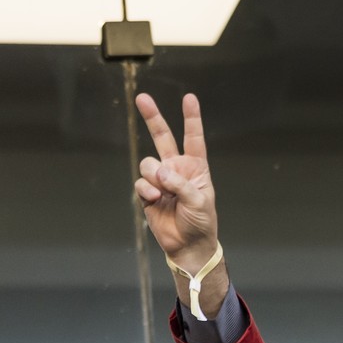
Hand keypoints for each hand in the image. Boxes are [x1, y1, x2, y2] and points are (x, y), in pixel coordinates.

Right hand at [134, 94, 218, 264]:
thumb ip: (181, 184)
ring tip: (163, 193)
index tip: (189, 98)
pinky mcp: (146, 191)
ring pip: (147, 163)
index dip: (191, 118)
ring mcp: (160, 179)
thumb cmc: (201, 222)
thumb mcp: (199, 201)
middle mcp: (176, 168)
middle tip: (142, 98)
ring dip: (154, 177)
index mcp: (196, 168)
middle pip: (162, 137)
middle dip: (152, 117)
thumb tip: (159, 171)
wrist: (188, 244)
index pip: (193, 139)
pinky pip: (141, 182)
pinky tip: (155, 200)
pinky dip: (146, 189)